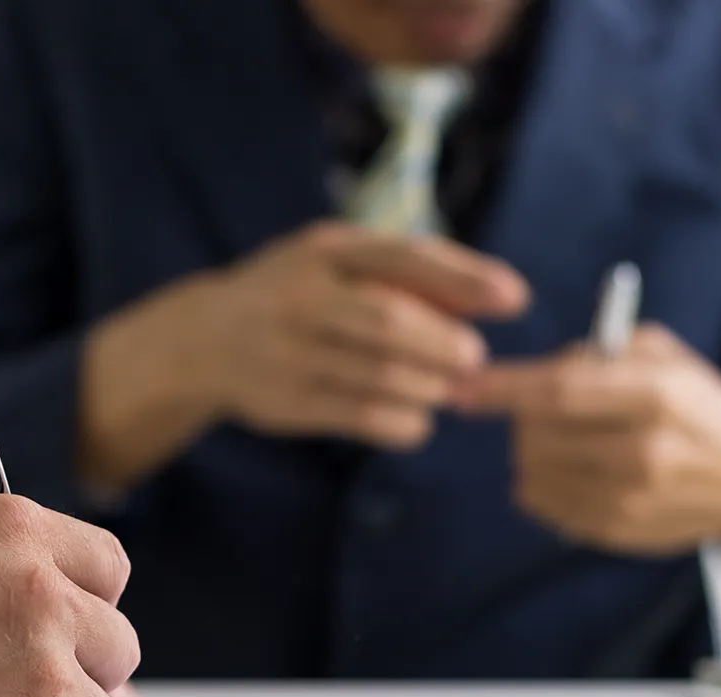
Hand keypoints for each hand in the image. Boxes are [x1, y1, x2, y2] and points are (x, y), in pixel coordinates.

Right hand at [0, 495, 140, 696]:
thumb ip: (13, 593)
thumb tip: (99, 661)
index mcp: (16, 536)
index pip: (106, 567)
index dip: (84, 602)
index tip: (59, 625)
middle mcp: (43, 600)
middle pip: (116, 645)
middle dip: (78, 670)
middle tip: (10, 684)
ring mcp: (44, 680)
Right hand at [78, 221, 529, 489]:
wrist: (203, 339)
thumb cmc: (297, 294)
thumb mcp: (340, 263)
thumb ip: (410, 276)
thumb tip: (498, 297)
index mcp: (326, 250)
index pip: (406, 257)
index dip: (466, 279)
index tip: (516, 299)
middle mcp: (303, 296)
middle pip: (390, 320)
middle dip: (445, 344)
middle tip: (474, 361)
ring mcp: (291, 351)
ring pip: (379, 374)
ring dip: (429, 387)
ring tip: (447, 390)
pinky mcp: (287, 401)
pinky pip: (360, 417)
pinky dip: (403, 422)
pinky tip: (418, 418)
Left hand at [456, 324, 720, 556]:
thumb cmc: (697, 405)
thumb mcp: (664, 358)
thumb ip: (600, 352)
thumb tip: (533, 371)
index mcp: (658, 396)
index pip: (559, 391)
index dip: (503, 389)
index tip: (462, 388)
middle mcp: (645, 452)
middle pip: (539, 435)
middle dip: (519, 419)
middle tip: (530, 411)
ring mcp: (631, 500)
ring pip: (535, 476)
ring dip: (527, 454)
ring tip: (553, 440)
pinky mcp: (619, 532)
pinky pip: (549, 508)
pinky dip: (540, 486)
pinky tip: (564, 471)